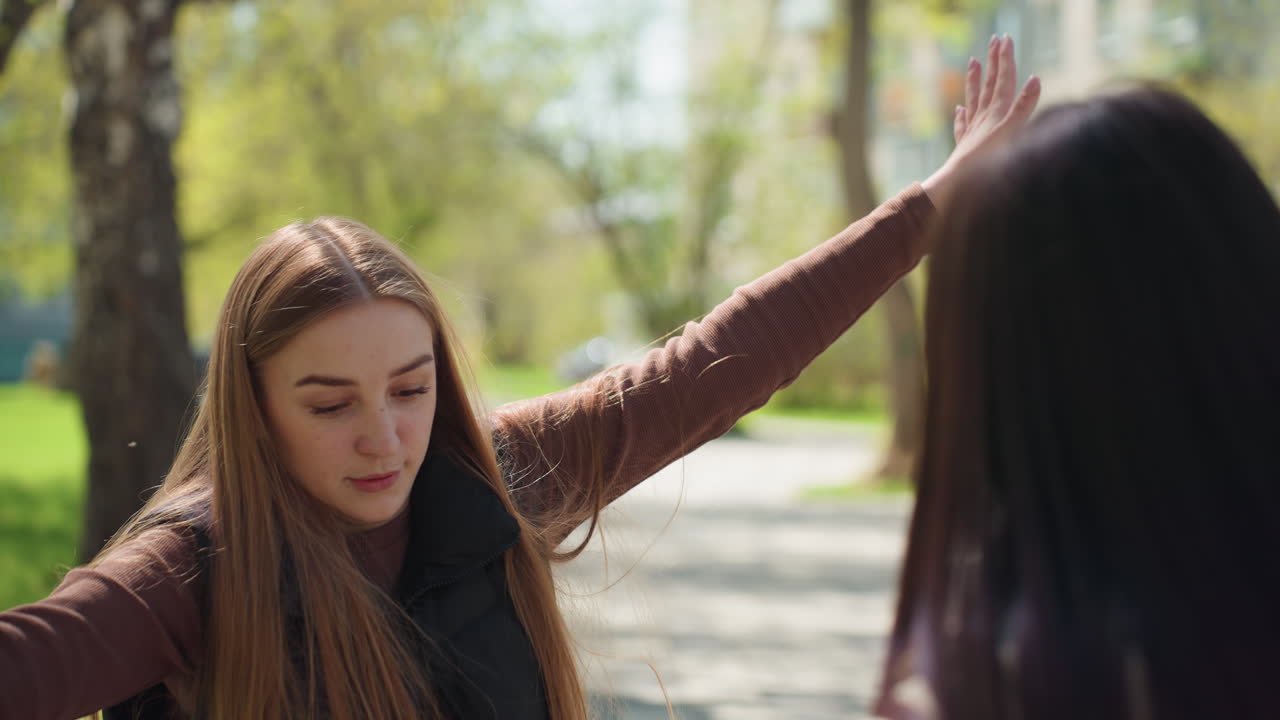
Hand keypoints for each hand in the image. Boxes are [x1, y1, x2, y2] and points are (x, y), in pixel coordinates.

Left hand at [922, 34, 1040, 207]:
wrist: (961, 182)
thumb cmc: (989, 159)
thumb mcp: (1012, 130)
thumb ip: (1023, 106)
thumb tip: (1035, 79)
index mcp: (997, 111)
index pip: (1003, 79)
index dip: (1005, 59)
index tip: (1005, 40)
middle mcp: (983, 117)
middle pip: (989, 84)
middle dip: (993, 61)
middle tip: (994, 40)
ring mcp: (972, 130)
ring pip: (973, 99)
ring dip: (974, 80)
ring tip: (973, 62)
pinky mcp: (965, 145)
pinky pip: (963, 124)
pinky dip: (961, 114)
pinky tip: (958, 109)